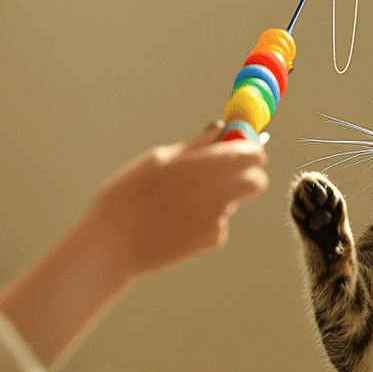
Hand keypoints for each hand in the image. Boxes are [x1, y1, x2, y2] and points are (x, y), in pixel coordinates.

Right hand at [93, 122, 268, 279]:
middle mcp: (222, 193)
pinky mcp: (213, 240)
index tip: (236, 144)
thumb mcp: (159, 158)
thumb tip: (220, 128)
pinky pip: (219, 221)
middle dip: (247, 173)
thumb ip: (197, 145)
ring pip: (234, 200)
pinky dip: (206, 217)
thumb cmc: (129, 194)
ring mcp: (220, 219)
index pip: (254, 153)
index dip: (249, 147)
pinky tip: (176, 218)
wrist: (115, 244)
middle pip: (257, 180)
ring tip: (179, 197)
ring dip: (219, 194)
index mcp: (210, 165)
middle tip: (221, 169)